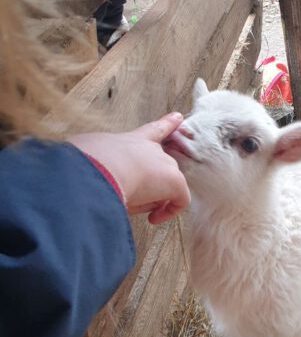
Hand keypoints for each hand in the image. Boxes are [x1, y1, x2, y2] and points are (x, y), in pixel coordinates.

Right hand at [69, 113, 190, 224]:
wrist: (96, 170)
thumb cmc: (84, 164)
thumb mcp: (88, 156)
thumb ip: (99, 162)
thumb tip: (101, 176)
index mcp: (130, 140)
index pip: (153, 130)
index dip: (167, 124)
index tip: (178, 117)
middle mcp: (151, 149)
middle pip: (159, 166)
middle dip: (150, 183)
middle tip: (132, 196)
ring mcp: (165, 163)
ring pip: (164, 185)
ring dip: (151, 198)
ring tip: (131, 204)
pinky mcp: (175, 182)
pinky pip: (179, 200)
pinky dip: (168, 212)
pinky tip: (153, 219)